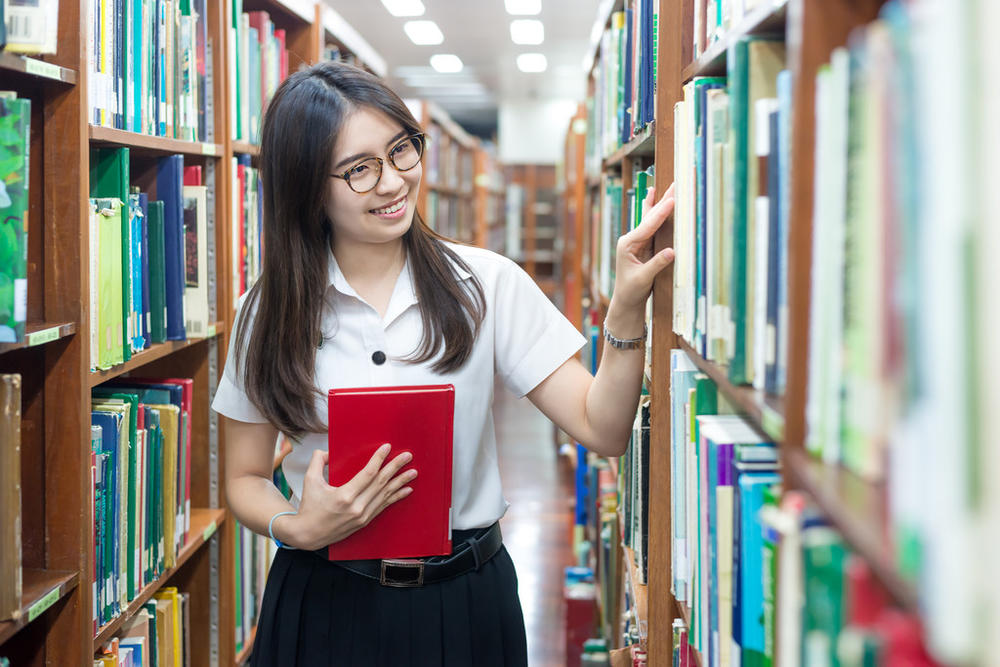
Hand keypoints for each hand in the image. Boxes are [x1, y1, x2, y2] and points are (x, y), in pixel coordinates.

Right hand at [288, 444, 415, 550]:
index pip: (367, 474)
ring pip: (385, 495)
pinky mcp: (364, 521)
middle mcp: (356, 507)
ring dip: (400, 482)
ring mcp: (362, 516)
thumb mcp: (309, 481)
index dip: (378, 460)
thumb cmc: (309, 507)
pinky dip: (396, 497)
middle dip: (395, 468)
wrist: (308, 535)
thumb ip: (317, 462)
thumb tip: (326, 451)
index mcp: (344, 496)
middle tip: (408, 456)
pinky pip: (383, 506)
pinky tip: (406, 490)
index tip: (387, 448)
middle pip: (380, 483)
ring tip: (413, 472)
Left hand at [611, 182, 675, 310]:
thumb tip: (672, 252)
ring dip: (662, 203)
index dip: (661, 212)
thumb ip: (657, 264)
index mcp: (627, 244)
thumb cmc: (631, 291)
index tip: (672, 199)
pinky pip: (654, 227)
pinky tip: (658, 200)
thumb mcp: (643, 279)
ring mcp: (638, 241)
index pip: (648, 225)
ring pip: (652, 219)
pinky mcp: (645, 246)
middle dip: (663, 200)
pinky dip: (660, 214)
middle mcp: (631, 239)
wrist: (626, 301)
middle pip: (649, 217)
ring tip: (669, 187)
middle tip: (676, 184)